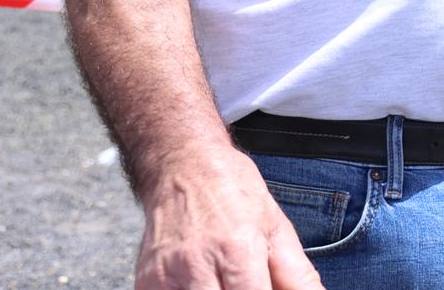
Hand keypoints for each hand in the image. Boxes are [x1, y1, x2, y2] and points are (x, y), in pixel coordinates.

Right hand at [135, 146, 320, 288]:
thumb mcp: (276, 227)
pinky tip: (204, 283)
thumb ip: (297, 275)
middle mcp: (197, 266)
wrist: (184, 164)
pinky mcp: (146, 284)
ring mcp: (165, 278)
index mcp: (237, 250)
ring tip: (227, 280)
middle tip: (249, 283)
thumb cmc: (233, 191)